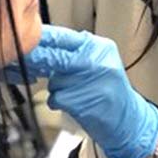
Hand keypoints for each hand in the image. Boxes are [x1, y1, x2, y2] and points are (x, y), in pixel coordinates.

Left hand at [23, 25, 157, 157]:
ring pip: (54, 80)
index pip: (64, 37)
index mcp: (101, 47)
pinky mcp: (82, 101)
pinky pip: (56, 98)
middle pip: (56, 58)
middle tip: (37, 67)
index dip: (44, 41)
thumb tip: (46, 45)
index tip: (28, 43)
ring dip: (57, 88)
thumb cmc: (110, 91)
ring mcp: (90, 81)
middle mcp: (97, 61)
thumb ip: (78, 52)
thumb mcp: (101, 62)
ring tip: (75, 93)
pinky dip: (59, 103)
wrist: (129, 119)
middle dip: (45, 64)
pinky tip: (74, 104)